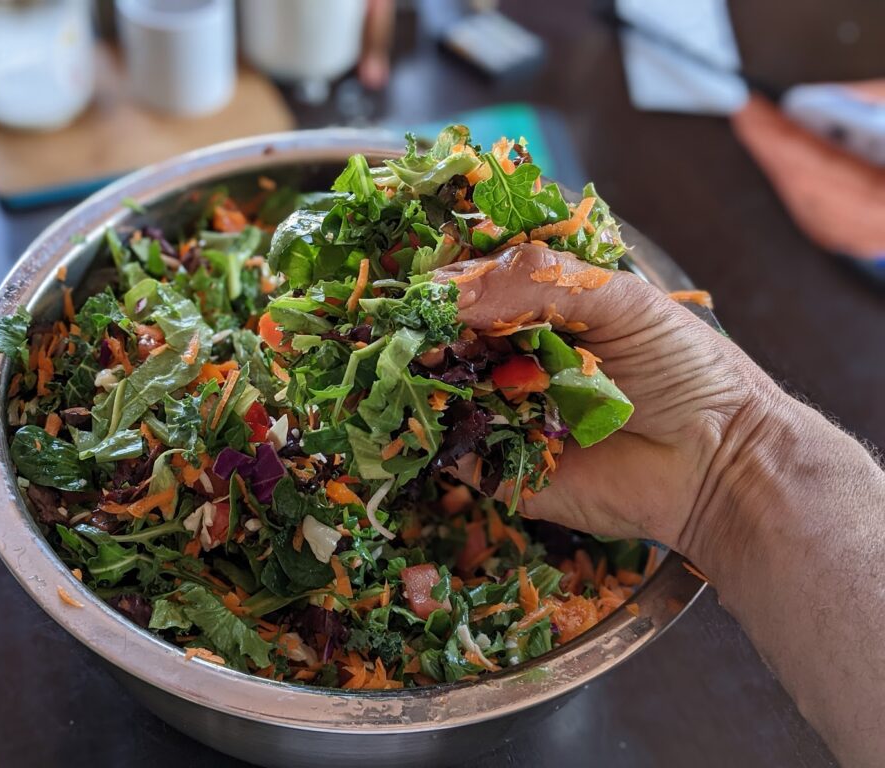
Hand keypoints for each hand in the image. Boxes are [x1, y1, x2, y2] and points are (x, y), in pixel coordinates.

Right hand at [433, 244, 779, 553]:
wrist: (718, 462)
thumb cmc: (682, 368)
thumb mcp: (620, 300)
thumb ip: (539, 282)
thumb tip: (451, 292)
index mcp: (542, 309)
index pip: (477, 284)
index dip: (444, 278)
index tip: (414, 274)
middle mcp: (514, 356)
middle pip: (447, 335)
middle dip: (421, 325)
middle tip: (398, 318)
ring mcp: (502, 410)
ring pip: (439, 387)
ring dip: (417, 371)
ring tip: (404, 356)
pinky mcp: (498, 465)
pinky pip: (450, 446)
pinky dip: (428, 429)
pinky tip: (417, 406)